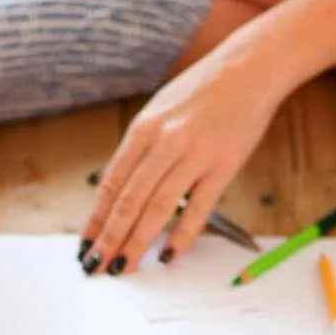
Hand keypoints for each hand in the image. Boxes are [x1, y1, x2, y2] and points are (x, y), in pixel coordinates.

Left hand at [80, 36, 284, 273]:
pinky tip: (168, 255)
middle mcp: (164, 142)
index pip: (110, 184)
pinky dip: (181, 235)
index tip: (85, 245)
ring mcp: (194, 154)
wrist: (250, 67)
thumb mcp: (158, 112)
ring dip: (136, 242)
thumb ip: (139, 151)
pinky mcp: (224, 165)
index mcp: (142, 129)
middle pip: (128, 201)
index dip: (95, 219)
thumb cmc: (202, 92)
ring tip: (123, 267)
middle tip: (96, 266)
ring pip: (157, 208)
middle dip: (109, 239)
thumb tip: (117, 192)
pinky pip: (197, 208)